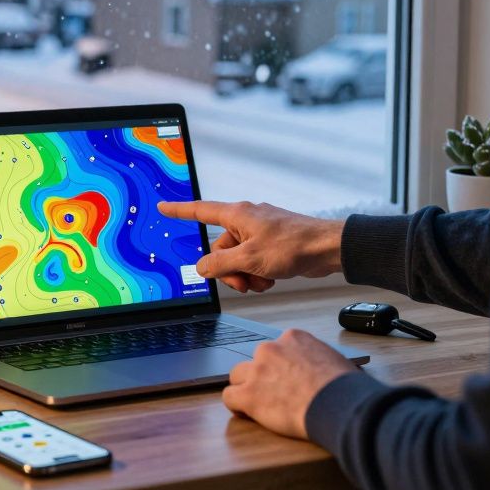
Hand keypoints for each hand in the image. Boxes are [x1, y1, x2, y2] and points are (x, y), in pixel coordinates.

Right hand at [157, 200, 343, 292]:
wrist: (326, 249)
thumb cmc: (293, 245)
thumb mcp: (249, 259)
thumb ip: (220, 264)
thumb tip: (202, 267)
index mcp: (237, 215)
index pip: (200, 211)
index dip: (179, 211)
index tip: (164, 207)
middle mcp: (246, 221)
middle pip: (220, 249)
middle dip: (228, 270)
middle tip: (242, 282)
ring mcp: (259, 233)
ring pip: (237, 259)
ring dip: (245, 275)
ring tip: (262, 281)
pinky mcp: (271, 245)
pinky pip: (253, 262)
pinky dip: (258, 274)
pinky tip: (270, 279)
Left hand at [222, 329, 356, 439]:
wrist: (338, 403)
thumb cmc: (344, 386)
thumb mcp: (332, 358)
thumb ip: (315, 357)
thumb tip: (317, 368)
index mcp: (292, 338)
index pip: (276, 349)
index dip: (279, 366)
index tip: (286, 379)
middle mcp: (271, 349)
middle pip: (255, 360)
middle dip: (262, 375)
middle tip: (275, 393)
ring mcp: (257, 371)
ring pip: (237, 375)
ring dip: (246, 388)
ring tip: (259, 403)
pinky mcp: (249, 394)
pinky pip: (230, 397)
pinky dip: (236, 406)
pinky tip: (246, 413)